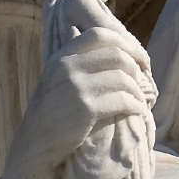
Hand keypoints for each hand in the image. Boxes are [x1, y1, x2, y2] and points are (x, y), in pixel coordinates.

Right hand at [6, 27, 152, 176]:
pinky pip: (123, 100)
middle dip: (136, 68)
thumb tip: (120, 51)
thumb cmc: (54, 112)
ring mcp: (76, 88)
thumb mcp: (58, 79)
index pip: (99, 35)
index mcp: (61, 56)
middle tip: (143, 82)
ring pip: (123, 78)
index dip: (126, 43)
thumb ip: (80, 63)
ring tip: (140, 100)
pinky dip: (136, 105)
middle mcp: (67, 67)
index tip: (140, 57)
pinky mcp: (86, 109)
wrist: (35, 144)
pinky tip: (137, 110)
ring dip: (138, 90)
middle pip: (116, 55)